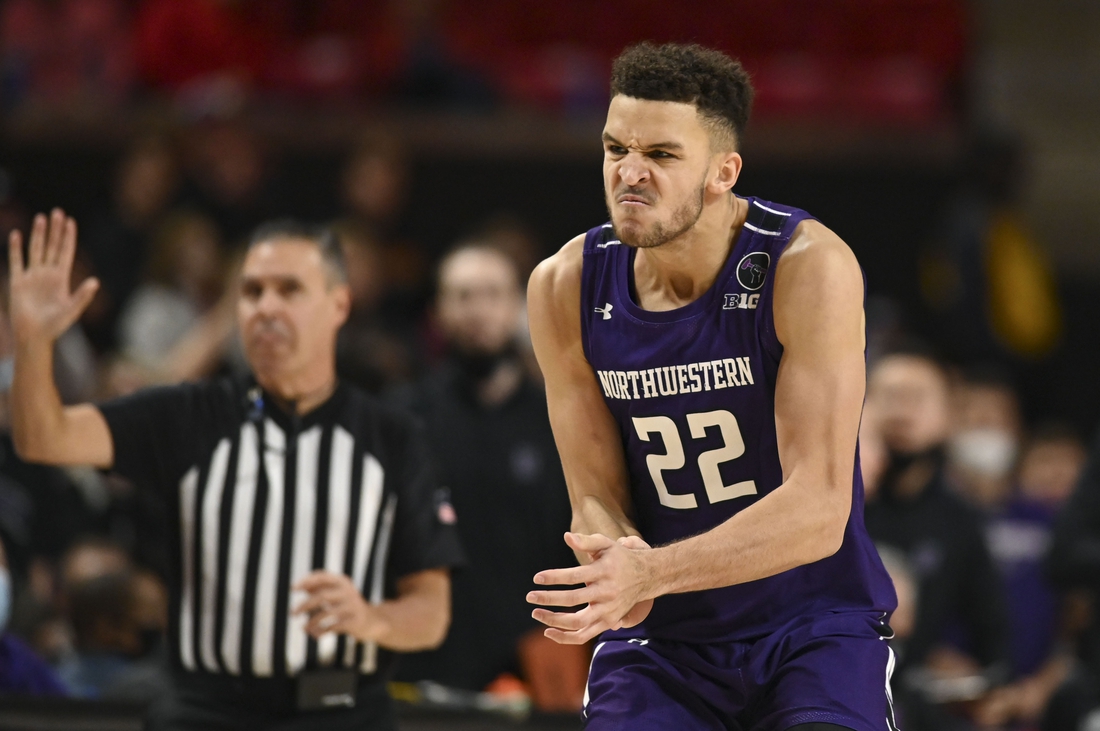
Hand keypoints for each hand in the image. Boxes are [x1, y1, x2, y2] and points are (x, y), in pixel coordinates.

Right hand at [8, 210, 98, 346]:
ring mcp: (32, 276)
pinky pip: (16, 261)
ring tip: (41, 217)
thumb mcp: (72, 310)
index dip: (68, 237)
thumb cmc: (55, 325)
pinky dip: (16, 249)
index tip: (71, 221)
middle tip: (57, 211)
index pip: (66, 252)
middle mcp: (47, 274)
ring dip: (38, 234)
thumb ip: (83, 296)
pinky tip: (17, 235)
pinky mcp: (18, 282)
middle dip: (55, 230)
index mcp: (62, 278)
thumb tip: (96, 282)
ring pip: (36, 250)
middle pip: (52, 246)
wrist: (34, 336)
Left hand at [293, 571, 387, 641]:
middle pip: (322, 596)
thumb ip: (318, 589)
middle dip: (304, 605)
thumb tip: (297, 586)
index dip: (306, 581)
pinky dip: (321, 632)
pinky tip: (315, 635)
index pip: (322, 576)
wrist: (373, 621)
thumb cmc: (348, 606)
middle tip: (292, 613)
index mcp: (342, 582)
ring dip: (311, 622)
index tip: (293, 588)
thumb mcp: (336, 594)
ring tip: (303, 629)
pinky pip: (333, 627)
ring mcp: (352, 606)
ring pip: (326, 613)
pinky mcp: (355, 621)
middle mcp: (348, 592)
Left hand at [526, 532, 654, 644]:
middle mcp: (607, 593)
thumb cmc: (619, 558)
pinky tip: (548, 632)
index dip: (554, 577)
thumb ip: (586, 541)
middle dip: (549, 599)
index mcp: (604, 572)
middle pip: (573, 600)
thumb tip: (566, 536)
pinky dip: (565, 638)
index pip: (575, 576)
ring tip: (537, 613)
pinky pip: (584, 635)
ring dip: (554, 621)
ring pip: (578, 623)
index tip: (537, 578)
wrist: (646, 577)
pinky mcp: (608, 622)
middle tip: (530, 597)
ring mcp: (608, 610)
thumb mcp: (606, 544)